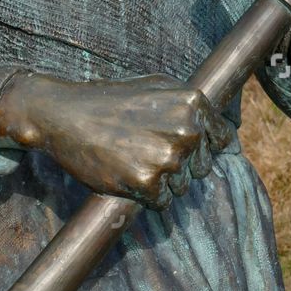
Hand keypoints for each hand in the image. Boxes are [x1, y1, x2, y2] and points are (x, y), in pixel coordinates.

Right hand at [0, 72, 233, 209]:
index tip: (177, 145)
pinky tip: (126, 173)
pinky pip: (163, 202)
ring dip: (161, 181)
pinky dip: (146, 195)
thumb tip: (225, 135)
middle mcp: (187, 129)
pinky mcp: (148, 182)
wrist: (65, 115)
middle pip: (202, 167)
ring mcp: (168, 156)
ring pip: (182, 187)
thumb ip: (191, 108)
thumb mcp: (158, 88)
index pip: (222, 139)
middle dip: (179, 165)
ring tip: (131, 157)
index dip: (201, 147)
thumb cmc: (111, 101)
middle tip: (143, 149)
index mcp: (193, 103)